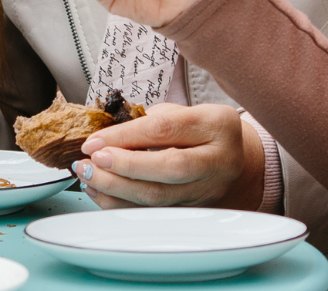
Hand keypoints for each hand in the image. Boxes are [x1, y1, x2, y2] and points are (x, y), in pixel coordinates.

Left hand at [73, 105, 264, 209]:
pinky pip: (154, 213)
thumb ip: (151, 121)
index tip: (94, 141)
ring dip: (116, 189)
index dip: (125, 136)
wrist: (239, 161)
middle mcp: (218, 161)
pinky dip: (122, 204)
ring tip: (88, 176)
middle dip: (123, 166)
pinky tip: (101, 192)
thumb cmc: (203, 131)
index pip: (165, 129)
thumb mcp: (185, 112)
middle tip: (92, 161)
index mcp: (216, 125)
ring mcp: (209, 191)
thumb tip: (106, 138)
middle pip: (169, 168)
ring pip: (160, 198)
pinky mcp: (196, 212)